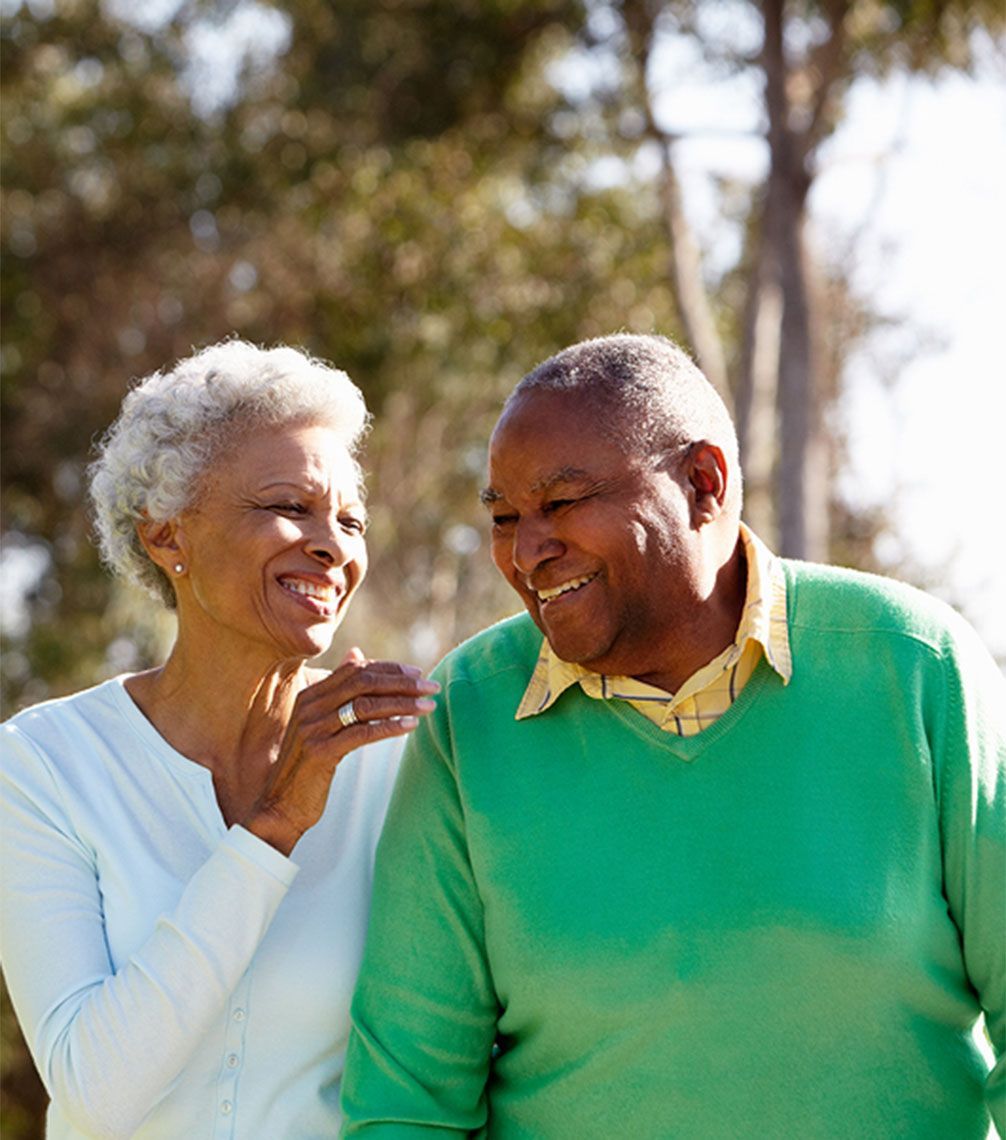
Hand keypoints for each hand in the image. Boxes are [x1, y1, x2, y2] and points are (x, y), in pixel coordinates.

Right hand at [243, 648, 438, 854]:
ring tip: (429, 706)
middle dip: (402, 683)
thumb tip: (356, 653)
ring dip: (403, 704)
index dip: (389, 669)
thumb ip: (337, 691)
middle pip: (363, 682)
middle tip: (431, 687)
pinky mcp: (321, 752)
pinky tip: (411, 726)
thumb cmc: (307, 764)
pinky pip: (363, 733)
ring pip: (366, 705)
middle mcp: (310, 706)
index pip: (356, 670)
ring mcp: (313, 728)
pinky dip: (390, 727)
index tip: (418, 673)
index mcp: (310, 694)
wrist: (280, 804)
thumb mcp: (320, 722)